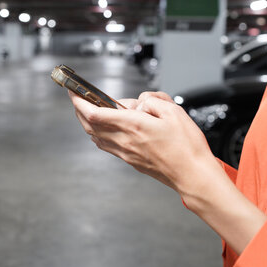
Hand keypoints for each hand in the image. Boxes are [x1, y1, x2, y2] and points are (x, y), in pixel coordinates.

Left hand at [69, 90, 266, 254]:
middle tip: (79, 98)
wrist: (193, 175)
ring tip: (93, 110)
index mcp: (133, 125)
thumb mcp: (173, 111)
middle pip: (90, 124)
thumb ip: (152, 101)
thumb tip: (139, 103)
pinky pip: (106, 145)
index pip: (95, 112)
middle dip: (79, 110)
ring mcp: (125, 153)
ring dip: (88, 122)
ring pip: (96, 136)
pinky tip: (106, 128)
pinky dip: (99, 134)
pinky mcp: (130, 160)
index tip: (73, 91)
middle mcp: (124, 140)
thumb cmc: (187, 146)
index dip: (79, 101)